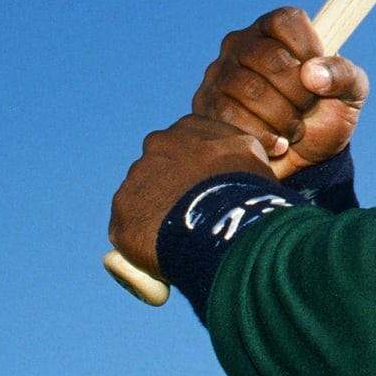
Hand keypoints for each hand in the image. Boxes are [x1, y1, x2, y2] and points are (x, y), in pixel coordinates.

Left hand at [107, 114, 274, 278]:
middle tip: (191, 211)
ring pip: (143, 196)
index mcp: (188, 127)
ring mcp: (136, 177)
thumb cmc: (245, 188)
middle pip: (160, 167)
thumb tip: (248, 157)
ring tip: (179, 234)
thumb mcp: (252, 156)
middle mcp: (156, 144)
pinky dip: (143, 235)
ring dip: (156, 210)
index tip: (207, 187)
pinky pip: (130, 225)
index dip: (197, 168)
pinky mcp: (122, 210)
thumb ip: (238, 151)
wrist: (219, 221)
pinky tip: (163, 247)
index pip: (187, 144)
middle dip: (171, 186)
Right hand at [191, 7, 369, 177]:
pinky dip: (262, 135)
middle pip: (271, 58)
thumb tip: (312, 74)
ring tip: (293, 129)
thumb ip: (344, 75)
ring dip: (283, 118)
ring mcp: (219, 73)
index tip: (320, 78)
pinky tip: (276, 143)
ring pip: (250, 90)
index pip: (286, 21)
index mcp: (276, 30)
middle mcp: (242, 44)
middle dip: (300, 94)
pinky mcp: (206, 105)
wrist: (302, 163)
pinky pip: (230, 116)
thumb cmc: (325, 116)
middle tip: (307, 109)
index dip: (308, 50)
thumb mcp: (351, 94)